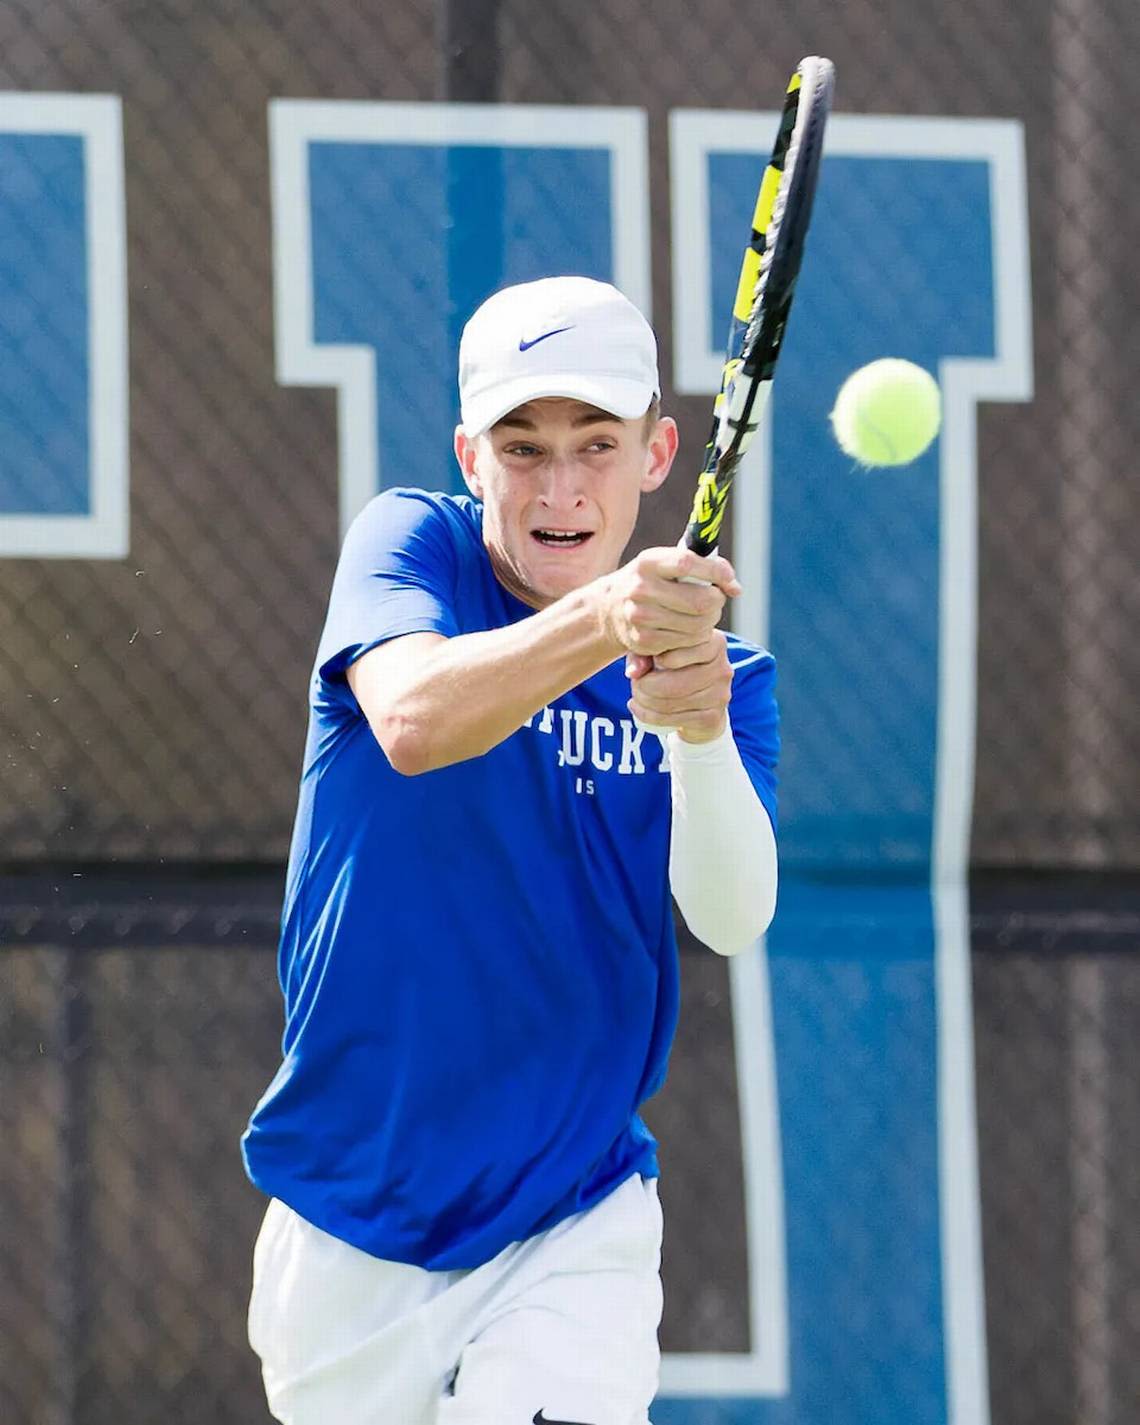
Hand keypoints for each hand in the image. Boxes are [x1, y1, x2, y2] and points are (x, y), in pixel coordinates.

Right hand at [597, 547, 740, 658]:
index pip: (688, 564)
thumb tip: (735, 587)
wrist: (610, 609)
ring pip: (698, 625)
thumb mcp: (665, 563)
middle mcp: (640, 588)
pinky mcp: (645, 641)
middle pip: (700, 601)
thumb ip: (700, 566)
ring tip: (703, 614)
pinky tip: (689, 629)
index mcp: (648, 562)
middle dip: (717, 602)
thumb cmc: (651, 581)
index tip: (729, 580)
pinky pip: (687, 642)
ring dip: (709, 621)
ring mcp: (641, 616)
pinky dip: (696, 637)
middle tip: (715, 600)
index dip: (716, 572)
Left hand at [626, 631, 732, 742]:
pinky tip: (639, 709)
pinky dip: (650, 716)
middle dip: (646, 685)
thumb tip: (633, 672)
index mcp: (715, 642)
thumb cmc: (675, 669)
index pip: (682, 647)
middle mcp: (723, 667)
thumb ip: (643, 655)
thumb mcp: (657, 654)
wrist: (698, 704)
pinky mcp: (713, 717)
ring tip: (636, 696)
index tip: (648, 662)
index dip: (657, 656)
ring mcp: (720, 695)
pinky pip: (675, 719)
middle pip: (676, 680)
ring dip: (646, 701)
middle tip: (635, 684)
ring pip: (673, 702)